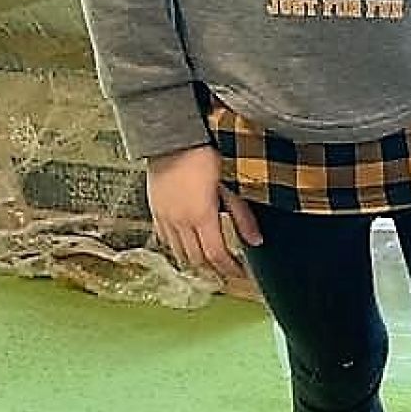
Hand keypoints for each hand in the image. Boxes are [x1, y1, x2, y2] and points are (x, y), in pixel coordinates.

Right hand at [146, 145, 261, 281]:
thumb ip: (243, 216)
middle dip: (215, 269)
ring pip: (179, 253)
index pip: (217, 255)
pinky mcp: (154, 210)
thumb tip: (256, 241)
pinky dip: (178, 248)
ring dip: (196, 262)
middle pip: (198, 259)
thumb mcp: (230, 185)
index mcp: (201, 216)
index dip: (230, 269)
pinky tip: (189, 246)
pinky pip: (165, 239)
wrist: (172, 138)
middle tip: (229, 270)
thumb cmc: (204, 156)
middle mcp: (180, 221)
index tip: (241, 273)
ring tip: (211, 263)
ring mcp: (165, 217)